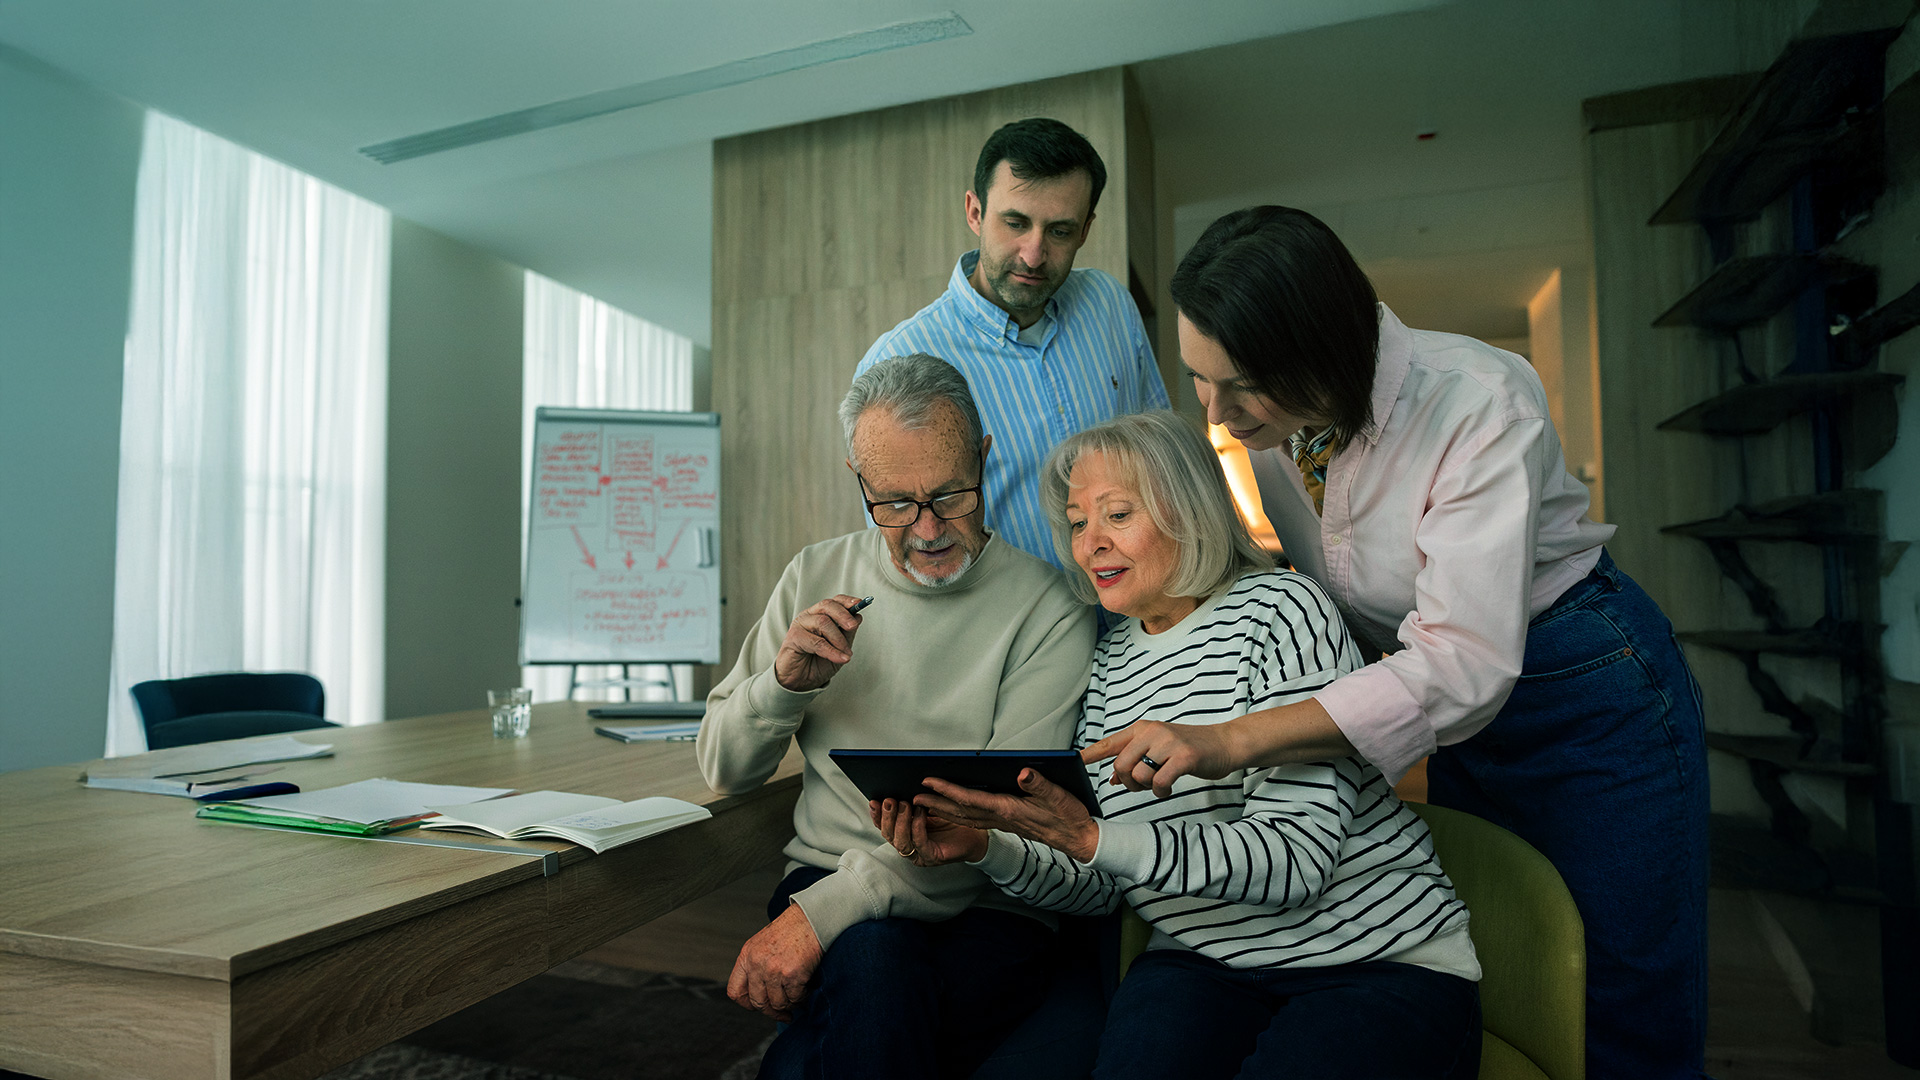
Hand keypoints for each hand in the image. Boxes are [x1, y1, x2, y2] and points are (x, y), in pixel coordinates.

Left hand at [727, 903, 822, 1021]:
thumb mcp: (763, 944)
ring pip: (778, 1003)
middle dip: (772, 1011)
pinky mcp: (792, 975)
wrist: (812, 918)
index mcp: (746, 956)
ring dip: (790, 1004)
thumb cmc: (792, 930)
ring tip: (798, 997)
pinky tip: (806, 989)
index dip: (747, 1003)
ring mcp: (773, 970)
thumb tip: (761, 994)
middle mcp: (756, 964)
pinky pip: (795, 998)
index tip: (759, 1006)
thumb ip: (756, 966)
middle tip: (784, 1013)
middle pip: (758, 1002)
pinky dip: (802, 998)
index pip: (735, 991)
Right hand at [773, 595, 865, 691]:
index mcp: (820, 615)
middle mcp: (809, 616)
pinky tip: (840, 658)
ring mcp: (800, 625)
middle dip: (843, 615)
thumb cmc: (818, 663)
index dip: (847, 601)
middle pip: (827, 605)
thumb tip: (858, 617)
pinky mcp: (793, 637)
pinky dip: (831, 651)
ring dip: (838, 639)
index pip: (834, 601)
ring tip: (846, 653)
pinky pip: (816, 641)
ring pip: (823, 622)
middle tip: (853, 626)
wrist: (800, 681)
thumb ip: (847, 632)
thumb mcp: (839, 648)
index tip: (860, 603)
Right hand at [870, 797, 986, 865]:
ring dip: (900, 822)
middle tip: (889, 801)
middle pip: (889, 835)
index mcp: (905, 835)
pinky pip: (920, 844)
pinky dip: (917, 828)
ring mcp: (919, 855)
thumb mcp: (927, 809)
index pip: (884, 827)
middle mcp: (909, 847)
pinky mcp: (932, 857)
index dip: (877, 816)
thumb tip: (898, 789)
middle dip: (887, 817)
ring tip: (904, 805)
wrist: (976, 836)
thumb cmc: (952, 822)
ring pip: (901, 842)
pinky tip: (919, 815)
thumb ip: (913, 803)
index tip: (874, 801)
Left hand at [914, 770, 1098, 863]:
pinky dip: (959, 815)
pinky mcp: (1006, 823)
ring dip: (944, 810)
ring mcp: (1002, 823)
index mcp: (1009, 809)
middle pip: (961, 811)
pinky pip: (975, 820)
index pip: (970, 799)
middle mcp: (1001, 818)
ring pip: (965, 817)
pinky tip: (953, 810)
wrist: (1077, 839)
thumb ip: (1039, 784)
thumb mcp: (1058, 795)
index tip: (928, 781)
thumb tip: (1022, 772)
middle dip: (936, 802)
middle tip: (913, 794)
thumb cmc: (1068, 815)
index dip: (948, 790)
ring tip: (925, 802)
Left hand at [1081, 720, 1235, 798]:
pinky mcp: (1184, 757)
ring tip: (1156, 786)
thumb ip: (1135, 760)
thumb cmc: (1188, 749)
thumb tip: (1112, 779)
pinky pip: (1159, 782)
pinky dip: (1160, 792)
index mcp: (1142, 729)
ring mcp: (1168, 743)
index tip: (1072, 762)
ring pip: (1138, 775)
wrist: (1224, 743)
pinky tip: (1167, 789)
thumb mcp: (1158, 749)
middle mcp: (1152, 732)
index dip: (1090, 754)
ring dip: (1144, 788)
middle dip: (1126, 783)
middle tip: (1139, 787)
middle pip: (1121, 765)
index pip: (1109, 742)